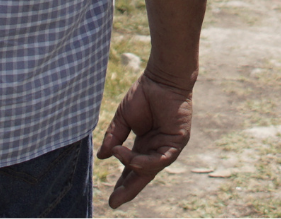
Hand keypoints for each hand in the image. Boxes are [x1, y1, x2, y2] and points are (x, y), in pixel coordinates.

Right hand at [97, 74, 193, 207]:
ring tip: (119, 154)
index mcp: (145, 144)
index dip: (123, 183)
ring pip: (151, 168)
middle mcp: (157, 148)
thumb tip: (102, 157)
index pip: (133, 169)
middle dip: (129, 189)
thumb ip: (113, 137)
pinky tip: (131, 157)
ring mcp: (169, 146)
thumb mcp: (123, 119)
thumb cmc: (145, 94)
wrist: (162, 78)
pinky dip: (145, 161)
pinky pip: (161, 158)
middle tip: (114, 202)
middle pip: (143, 174)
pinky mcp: (178, 141)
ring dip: (133, 166)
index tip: (111, 199)